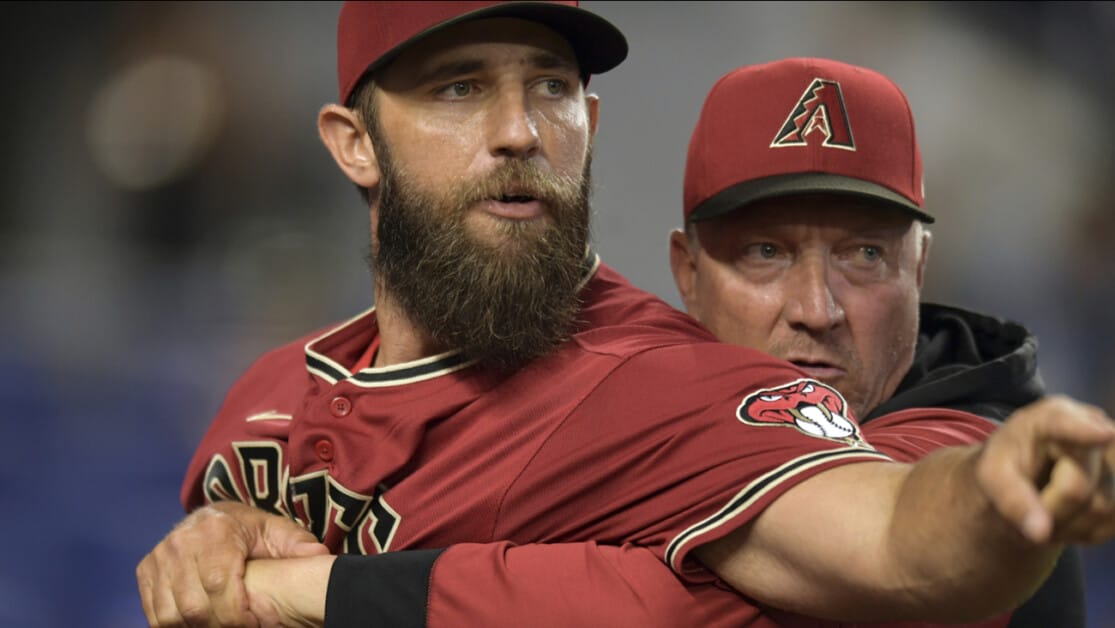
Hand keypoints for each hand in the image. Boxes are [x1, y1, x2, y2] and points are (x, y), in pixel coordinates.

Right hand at [136, 502, 328, 626]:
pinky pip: (154, 614)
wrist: (212, 515)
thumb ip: (297, 545)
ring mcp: (159, 557)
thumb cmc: (248, 530)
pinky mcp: (145, 571)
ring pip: (171, 615)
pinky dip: (175, 626)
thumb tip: (319, 557)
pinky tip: (198, 625)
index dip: (236, 616)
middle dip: (219, 626)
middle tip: (240, 627)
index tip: (253, 625)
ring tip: (219, 625)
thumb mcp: (276, 531)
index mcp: (215, 531)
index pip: (220, 586)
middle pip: (194, 606)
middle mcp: (180, 542)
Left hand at [976, 395, 1114, 544]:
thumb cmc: (1008, 465)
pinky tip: (1070, 514)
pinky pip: (1113, 521)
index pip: (1066, 424)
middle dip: (1051, 510)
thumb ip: (1012, 500)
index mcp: (1050, 416)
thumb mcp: (993, 477)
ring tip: (1047, 508)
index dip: (1084, 431)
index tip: (1103, 434)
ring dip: (1069, 523)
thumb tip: (1040, 533)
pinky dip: (1088, 529)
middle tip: (1030, 510)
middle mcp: (1093, 427)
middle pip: (1078, 489)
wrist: (1029, 472)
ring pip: (1102, 510)